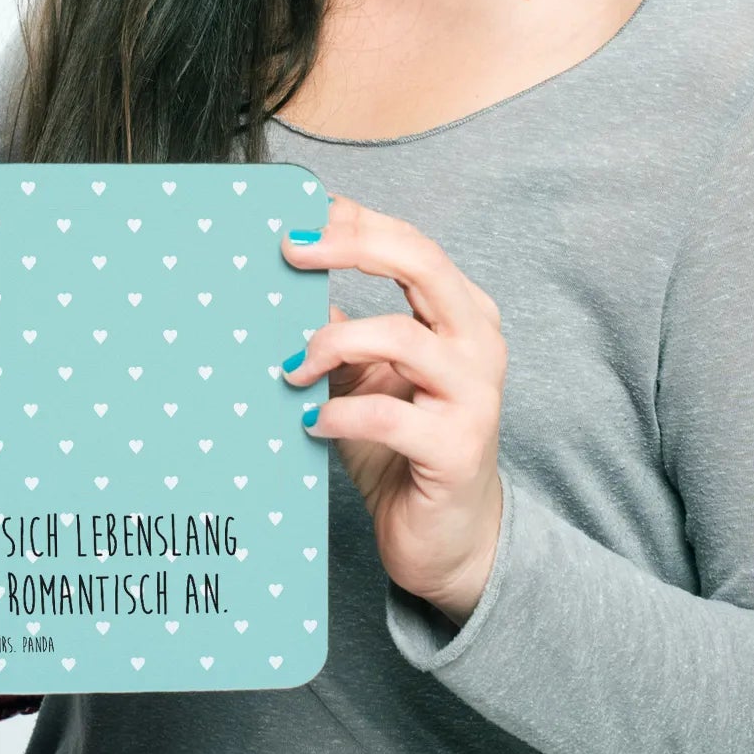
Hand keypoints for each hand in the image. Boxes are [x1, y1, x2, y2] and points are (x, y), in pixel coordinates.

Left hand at [279, 195, 506, 623]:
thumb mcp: (362, 376)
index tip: (296, 216)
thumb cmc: (399, 445)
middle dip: (350, 248)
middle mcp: (477, 343)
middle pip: (421, 264)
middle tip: (289, 251)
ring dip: (330, 344)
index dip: (355, 221)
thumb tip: (275, 280)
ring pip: (401, 337)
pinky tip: (310, 422)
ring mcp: (474, 395)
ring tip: (289, 369)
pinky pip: (389, 416)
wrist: (445, 537)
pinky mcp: (457, 448)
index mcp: (460, 313)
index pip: (411, 243)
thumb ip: (337, 329)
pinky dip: (338, 414)